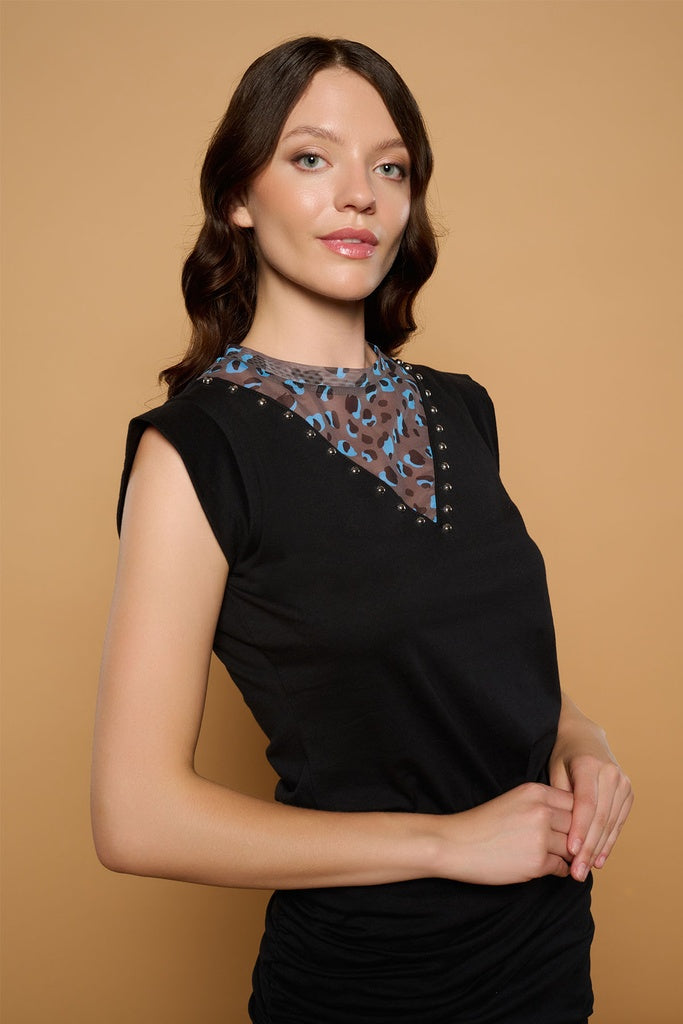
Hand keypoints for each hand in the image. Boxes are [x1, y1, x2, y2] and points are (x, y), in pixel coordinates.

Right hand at [440, 783, 573, 885]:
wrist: (455, 844)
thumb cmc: (482, 823)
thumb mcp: (514, 801)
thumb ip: (542, 805)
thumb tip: (574, 821)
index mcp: (535, 791)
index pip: (575, 802)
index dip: (578, 817)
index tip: (573, 828)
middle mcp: (541, 811)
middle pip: (578, 825)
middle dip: (576, 838)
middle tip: (571, 847)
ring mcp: (541, 836)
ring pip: (573, 848)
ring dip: (567, 855)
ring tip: (554, 857)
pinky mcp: (537, 862)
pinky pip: (562, 867)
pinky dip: (558, 870)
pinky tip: (542, 867)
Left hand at [549, 696, 632, 881]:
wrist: (584, 737)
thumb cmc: (563, 755)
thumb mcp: (554, 770)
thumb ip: (559, 798)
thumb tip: (559, 833)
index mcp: (589, 765)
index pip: (586, 804)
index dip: (579, 830)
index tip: (570, 853)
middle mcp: (611, 774)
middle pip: (600, 818)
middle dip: (589, 848)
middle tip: (576, 872)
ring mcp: (623, 783)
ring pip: (611, 823)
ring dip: (599, 850)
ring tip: (585, 870)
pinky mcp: (628, 793)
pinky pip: (618, 822)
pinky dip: (608, 843)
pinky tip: (599, 860)